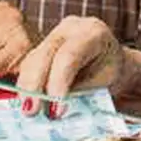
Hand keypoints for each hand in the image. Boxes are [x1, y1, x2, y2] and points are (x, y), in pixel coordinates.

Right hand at [14, 16, 128, 115]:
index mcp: (93, 33)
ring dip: (27, 87)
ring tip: (28, 111)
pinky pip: (31, 64)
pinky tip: (26, 101)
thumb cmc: (112, 72)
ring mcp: (56, 33)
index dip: (59, 82)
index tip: (55, 109)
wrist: (114, 61)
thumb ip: (80, 92)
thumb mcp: (104, 83)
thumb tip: (55, 108)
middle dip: (35, 85)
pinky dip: (27, 85)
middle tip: (31, 111)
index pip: (69, 55)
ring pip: (34, 59)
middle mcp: (71, 28)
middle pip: (46, 54)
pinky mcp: (44, 45)